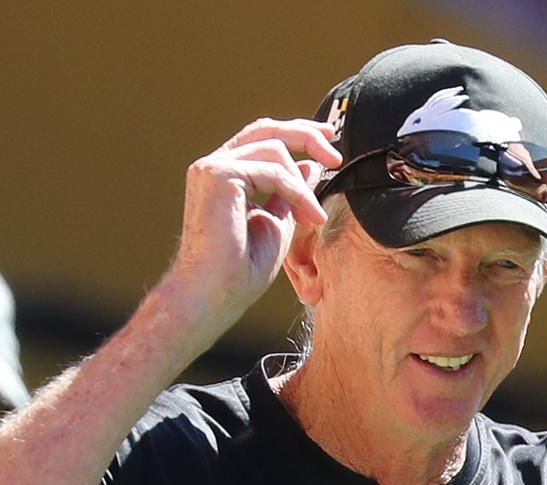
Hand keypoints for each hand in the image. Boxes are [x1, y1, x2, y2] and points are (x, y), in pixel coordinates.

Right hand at [169, 118, 341, 320]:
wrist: (215, 294)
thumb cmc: (241, 270)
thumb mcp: (278, 222)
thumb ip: (291, 193)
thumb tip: (310, 165)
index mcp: (225, 175)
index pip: (263, 138)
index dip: (297, 135)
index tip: (328, 142)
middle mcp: (214, 165)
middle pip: (266, 129)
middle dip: (306, 135)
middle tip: (335, 155)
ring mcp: (212, 167)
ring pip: (275, 149)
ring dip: (303, 185)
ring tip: (314, 217)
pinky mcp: (217, 175)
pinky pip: (273, 170)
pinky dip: (297, 192)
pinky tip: (308, 217)